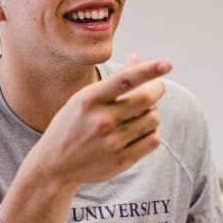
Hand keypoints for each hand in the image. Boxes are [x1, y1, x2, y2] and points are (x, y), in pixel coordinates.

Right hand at [27, 55, 172, 186]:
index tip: (167, 64)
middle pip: (146, 98)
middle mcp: (101, 120)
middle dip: (156, 89)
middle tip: (156, 87)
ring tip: (142, 113)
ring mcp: (111, 142)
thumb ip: (112, 81)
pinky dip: (152, 132)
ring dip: (153, 112)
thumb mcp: (84, 99)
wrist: (55, 165)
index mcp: (89, 100)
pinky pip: (153, 140)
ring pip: (153, 119)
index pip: (125, 80)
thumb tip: (136, 57)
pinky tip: (142, 131)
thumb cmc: (71, 125)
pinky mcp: (121, 160)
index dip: (149, 70)